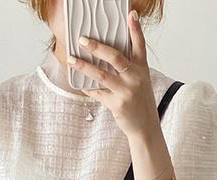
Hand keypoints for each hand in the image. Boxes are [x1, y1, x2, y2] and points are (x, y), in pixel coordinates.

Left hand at [67, 8, 158, 140]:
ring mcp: (126, 91)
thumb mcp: (140, 80)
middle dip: (97, 47)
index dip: (135, 29)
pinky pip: (97, 93)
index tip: (130, 15)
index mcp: (142, 68)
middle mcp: (135, 77)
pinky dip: (87, 87)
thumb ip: (128, 66)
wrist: (145, 127)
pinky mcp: (117, 104)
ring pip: (102, 75)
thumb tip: (105, 52)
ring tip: (71, 59)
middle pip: (115, 57)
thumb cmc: (140, 101)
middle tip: (82, 40)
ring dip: (84, 66)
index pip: (140, 45)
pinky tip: (79, 82)